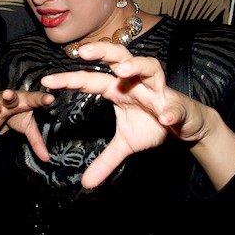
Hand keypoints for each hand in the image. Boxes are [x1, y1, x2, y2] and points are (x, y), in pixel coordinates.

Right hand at [0, 89, 54, 159]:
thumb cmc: (16, 113)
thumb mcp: (28, 125)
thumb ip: (37, 141)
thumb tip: (47, 159)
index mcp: (24, 100)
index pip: (34, 99)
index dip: (42, 99)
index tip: (50, 99)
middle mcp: (9, 101)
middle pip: (10, 98)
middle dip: (9, 96)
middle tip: (9, 94)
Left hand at [40, 42, 218, 188]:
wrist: (186, 127)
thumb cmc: (153, 126)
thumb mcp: (125, 145)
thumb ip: (105, 160)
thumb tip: (85, 183)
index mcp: (118, 89)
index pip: (90, 79)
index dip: (69, 79)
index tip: (47, 81)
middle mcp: (136, 83)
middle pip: (118, 58)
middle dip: (101, 51)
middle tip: (83, 52)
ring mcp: (158, 90)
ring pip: (149, 67)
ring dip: (135, 67)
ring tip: (122, 72)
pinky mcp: (178, 104)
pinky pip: (174, 105)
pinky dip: (170, 110)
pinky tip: (164, 117)